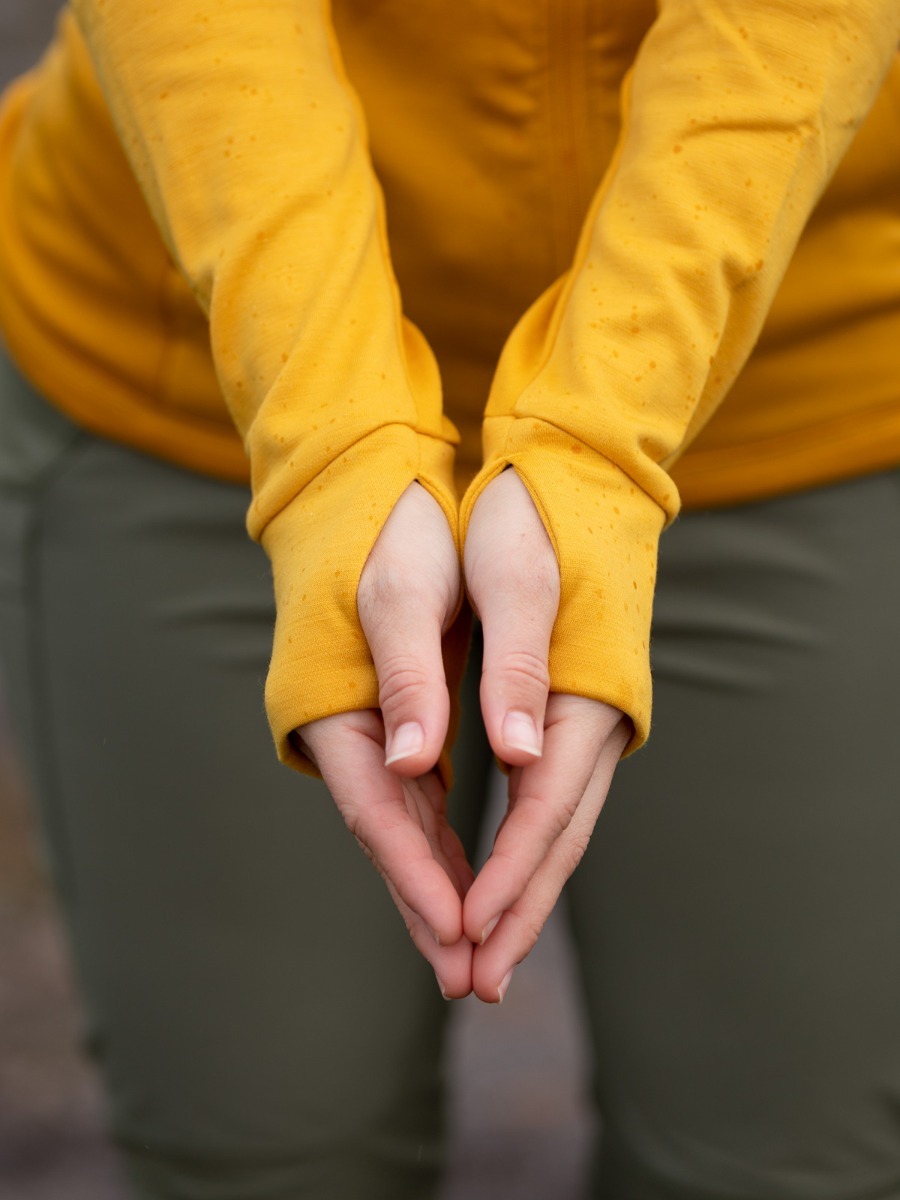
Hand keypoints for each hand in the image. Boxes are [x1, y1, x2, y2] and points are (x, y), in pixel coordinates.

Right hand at [297, 482, 474, 996]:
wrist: (366, 492)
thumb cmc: (389, 533)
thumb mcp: (405, 593)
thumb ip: (413, 679)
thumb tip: (420, 764)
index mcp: (338, 704)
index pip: (380, 808)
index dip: (416, 873)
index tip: (458, 930)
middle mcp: (347, 730)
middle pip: (390, 837)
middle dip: (431, 908)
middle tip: (472, 981)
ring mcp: (371, 730)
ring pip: (407, 827)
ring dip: (440, 890)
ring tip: (476, 958)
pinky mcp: (397, 722)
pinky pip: (419, 801)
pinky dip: (444, 846)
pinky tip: (471, 883)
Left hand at [463, 469, 630, 1002]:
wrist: (571, 476)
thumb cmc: (529, 517)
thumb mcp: (512, 577)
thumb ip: (510, 669)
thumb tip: (509, 758)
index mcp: (583, 692)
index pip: (542, 804)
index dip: (506, 871)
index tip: (467, 929)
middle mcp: (592, 719)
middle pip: (555, 836)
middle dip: (514, 911)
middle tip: (475, 985)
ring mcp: (581, 722)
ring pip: (549, 828)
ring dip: (514, 894)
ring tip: (476, 959)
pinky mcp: (558, 717)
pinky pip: (537, 802)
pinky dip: (511, 850)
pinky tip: (483, 885)